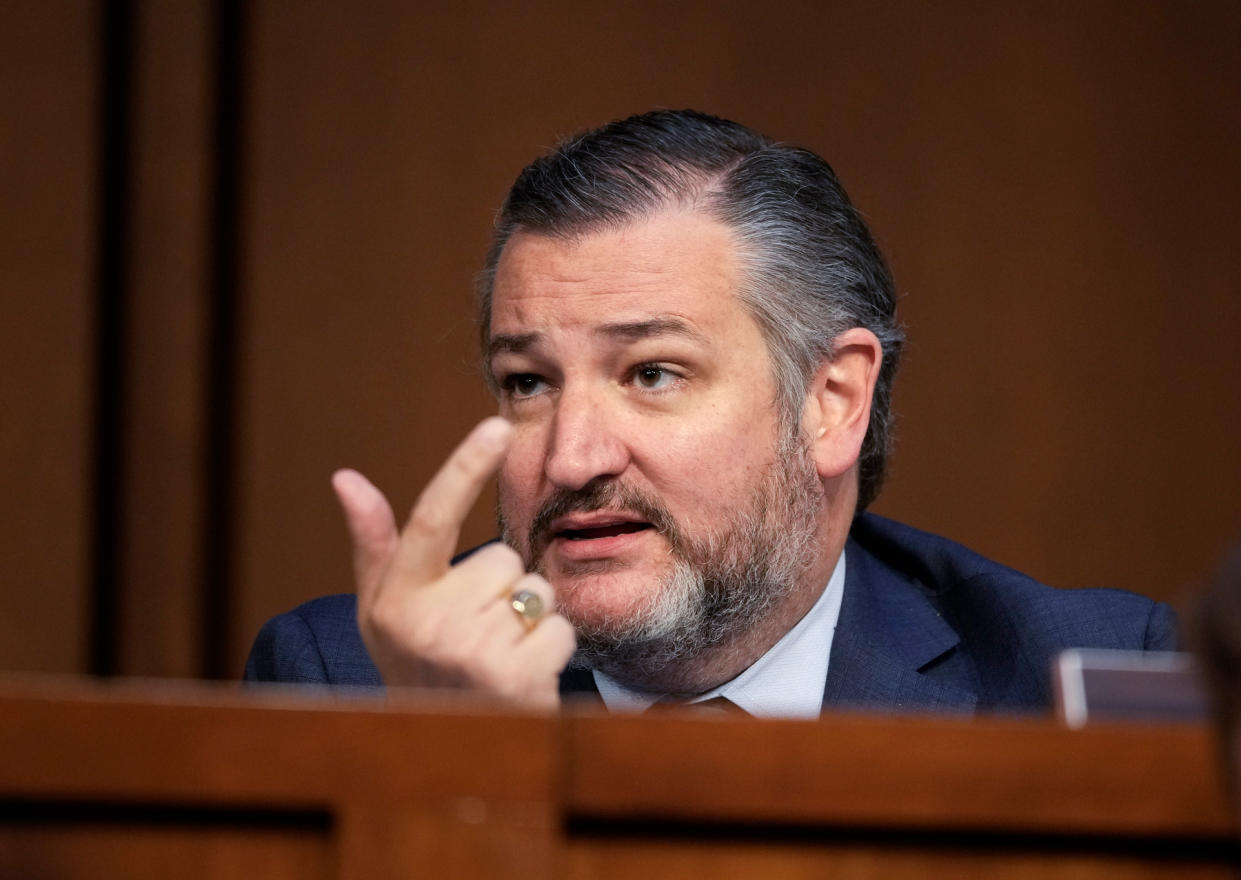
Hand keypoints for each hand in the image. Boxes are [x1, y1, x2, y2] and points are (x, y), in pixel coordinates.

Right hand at [332, 416, 575, 710]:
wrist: (446, 754)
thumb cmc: (417, 668)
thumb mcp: (384, 610)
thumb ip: (374, 543)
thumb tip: (345, 476)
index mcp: (395, 599)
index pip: (431, 517)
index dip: (464, 467)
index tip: (493, 426)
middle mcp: (428, 624)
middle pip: (503, 559)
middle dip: (501, 590)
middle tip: (475, 633)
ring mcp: (472, 653)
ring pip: (536, 592)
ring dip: (528, 621)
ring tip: (496, 657)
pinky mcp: (516, 679)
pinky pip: (558, 628)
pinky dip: (550, 650)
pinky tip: (520, 676)